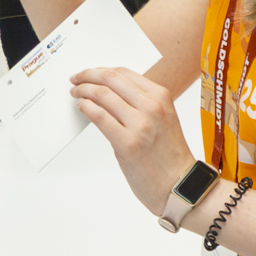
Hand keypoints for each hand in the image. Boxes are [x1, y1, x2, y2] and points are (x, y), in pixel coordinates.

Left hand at [68, 66, 197, 215]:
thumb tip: (109, 91)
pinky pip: (99, 116)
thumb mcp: (163, 118)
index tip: (89, 73)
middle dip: (88, 76)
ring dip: (83, 91)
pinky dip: (86, 108)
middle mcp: (152, 107)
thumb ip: (142, 103)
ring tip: (76, 93)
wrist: (179, 185)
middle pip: (111, 79)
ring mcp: (140, 125)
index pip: (124, 73)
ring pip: (102, 95)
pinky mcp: (127, 143)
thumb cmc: (169, 155)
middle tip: (76, 79)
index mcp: (161, 97)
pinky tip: (82, 108)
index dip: (101, 70)